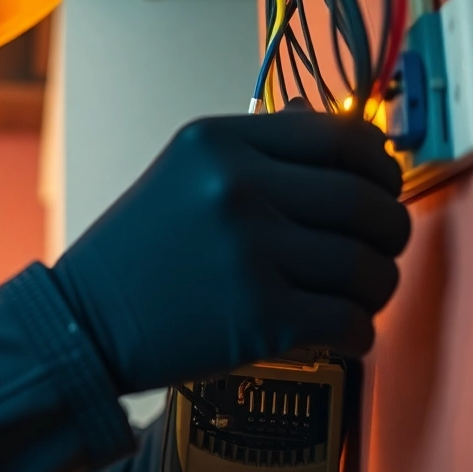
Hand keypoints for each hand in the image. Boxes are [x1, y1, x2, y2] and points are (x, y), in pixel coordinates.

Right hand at [50, 111, 410, 393]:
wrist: (83, 325)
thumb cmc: (138, 254)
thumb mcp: (184, 174)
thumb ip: (260, 151)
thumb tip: (344, 138)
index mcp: (221, 142)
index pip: (344, 137)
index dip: (381, 166)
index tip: (382, 188)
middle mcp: (239, 188)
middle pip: (368, 203)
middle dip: (389, 233)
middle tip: (376, 252)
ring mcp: (252, 254)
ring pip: (369, 267)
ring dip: (375, 288)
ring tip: (352, 297)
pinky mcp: (262, 319)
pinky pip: (352, 322)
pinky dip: (359, 334)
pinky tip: (339, 333)